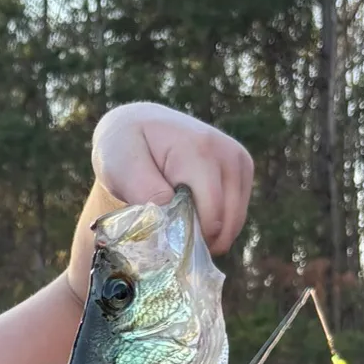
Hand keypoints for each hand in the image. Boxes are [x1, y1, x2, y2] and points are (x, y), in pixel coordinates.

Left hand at [68, 103, 254, 293]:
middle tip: (168, 238)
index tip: (163, 238)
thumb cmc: (125, 148)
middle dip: (199, 239)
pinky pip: (236, 213)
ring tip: (176, 225)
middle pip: (227, 220)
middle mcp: (229, 153)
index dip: (190, 236)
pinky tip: (190, 216)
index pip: (211, 211)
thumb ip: (144, 190)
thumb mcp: (121, 167)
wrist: (139, 124)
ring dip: (208, 234)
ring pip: (234, 220)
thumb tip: (170, 210)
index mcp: (200, 151)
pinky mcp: (242, 170)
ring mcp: (240, 161)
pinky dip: (216, 224)